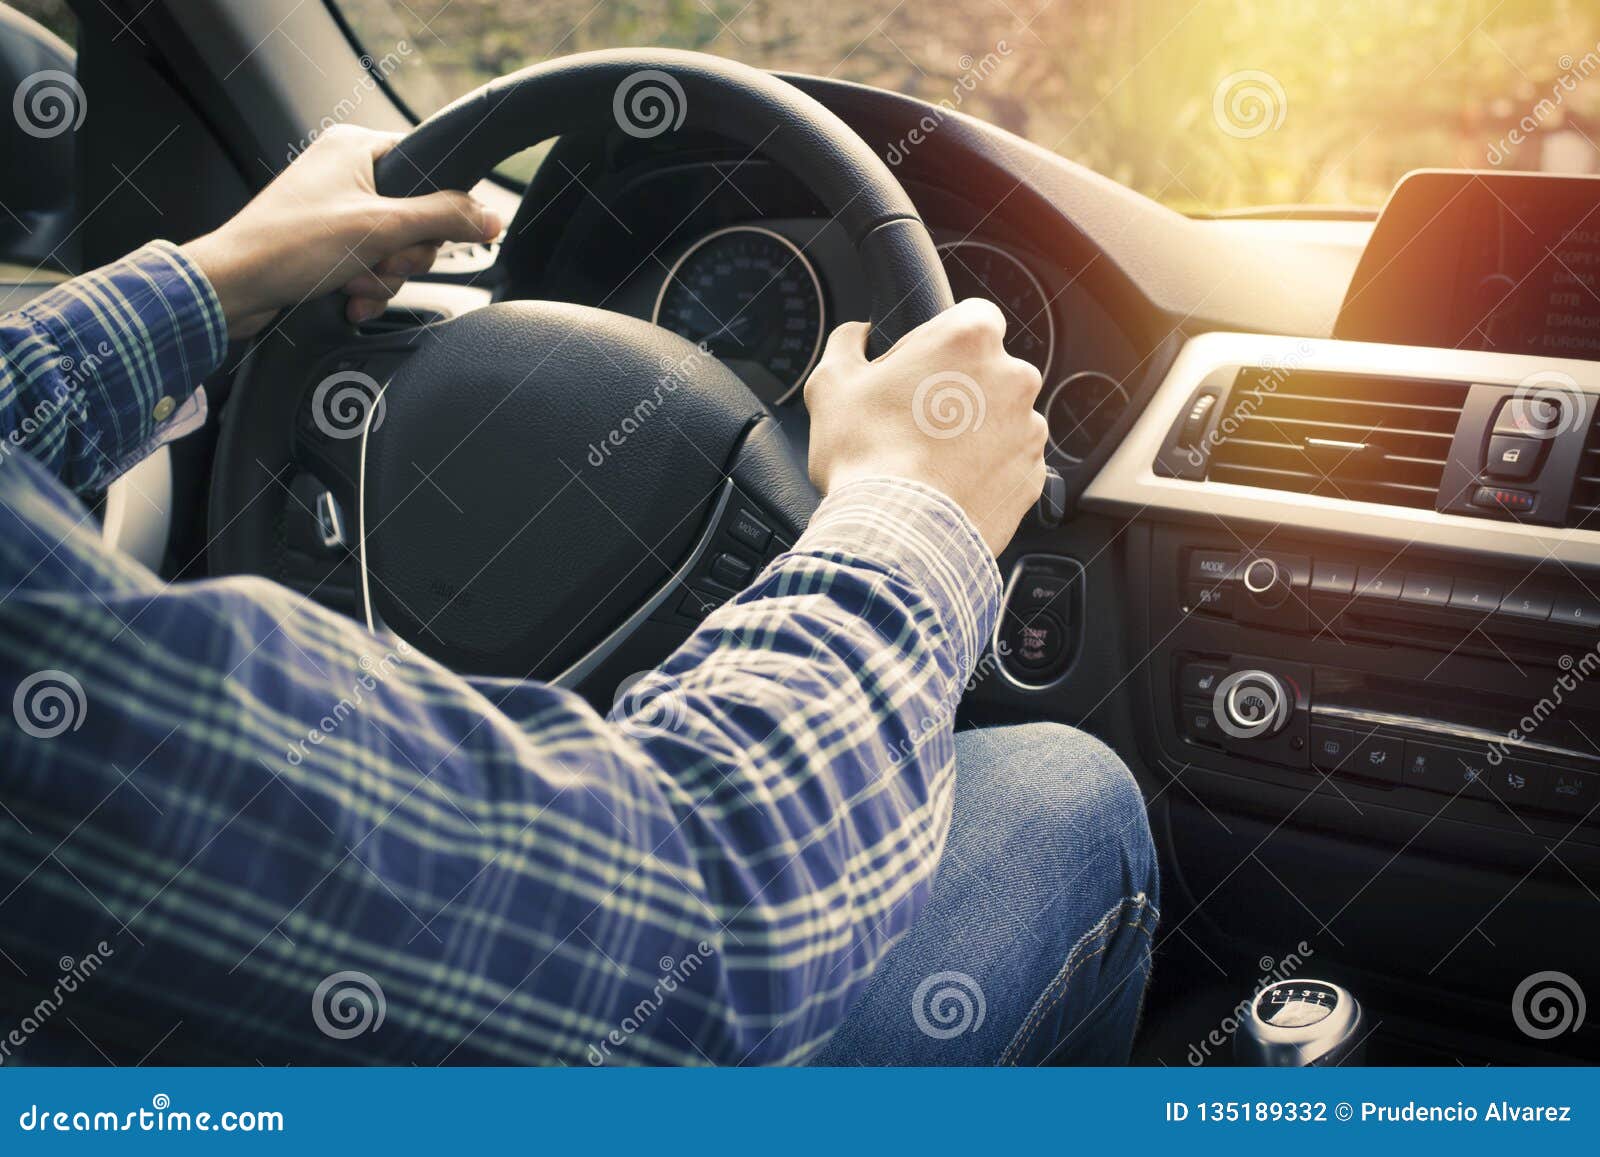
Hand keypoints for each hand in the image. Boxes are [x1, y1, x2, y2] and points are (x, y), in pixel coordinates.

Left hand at [180, 125, 502, 337]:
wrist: (232, 288)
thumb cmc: (287, 246)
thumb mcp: (379, 228)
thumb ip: (443, 218)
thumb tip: (490, 217)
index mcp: (356, 148)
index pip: (426, 166)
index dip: (436, 208)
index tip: (430, 234)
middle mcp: (345, 174)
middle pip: (416, 217)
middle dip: (403, 254)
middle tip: (381, 261)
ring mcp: (336, 211)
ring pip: (395, 249)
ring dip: (383, 277)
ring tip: (355, 283)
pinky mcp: (327, 245)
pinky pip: (371, 266)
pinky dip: (366, 288)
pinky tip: (348, 297)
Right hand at [805, 299, 1047, 554]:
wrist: (896, 535)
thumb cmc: (866, 455)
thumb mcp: (832, 385)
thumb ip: (846, 345)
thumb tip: (855, 336)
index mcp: (971, 338)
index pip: (970, 317)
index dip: (938, 343)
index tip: (915, 369)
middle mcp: (1014, 378)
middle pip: (988, 371)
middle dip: (958, 390)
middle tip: (915, 420)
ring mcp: (1029, 431)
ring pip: (1002, 420)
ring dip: (974, 433)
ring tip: (929, 461)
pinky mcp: (1033, 478)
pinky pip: (1009, 465)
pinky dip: (985, 473)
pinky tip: (947, 487)